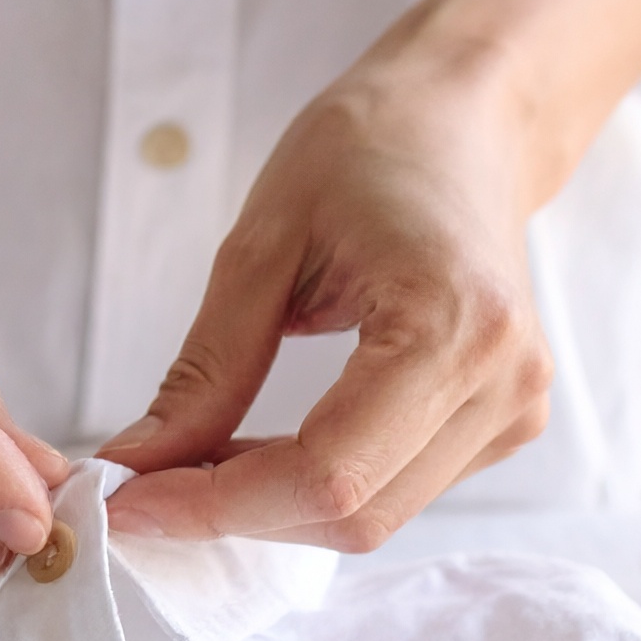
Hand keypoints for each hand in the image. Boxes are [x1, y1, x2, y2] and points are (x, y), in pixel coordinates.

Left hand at [102, 0, 640, 547]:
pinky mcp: (505, 423)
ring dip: (270, 508)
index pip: (326, 472)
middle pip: (351, 513)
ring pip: (371, 519)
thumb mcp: (262, 244)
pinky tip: (261, 450)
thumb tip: (137, 464)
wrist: (465, 121)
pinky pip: (395, 493)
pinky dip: (312, 490)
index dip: (216, 504)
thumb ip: (206, 370)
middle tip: (145, 483)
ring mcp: (514, 410)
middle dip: (235, 513)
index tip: (126, 503)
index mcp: (454, 326)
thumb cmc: (370, 151)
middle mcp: (504, 384)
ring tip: (198, 459)